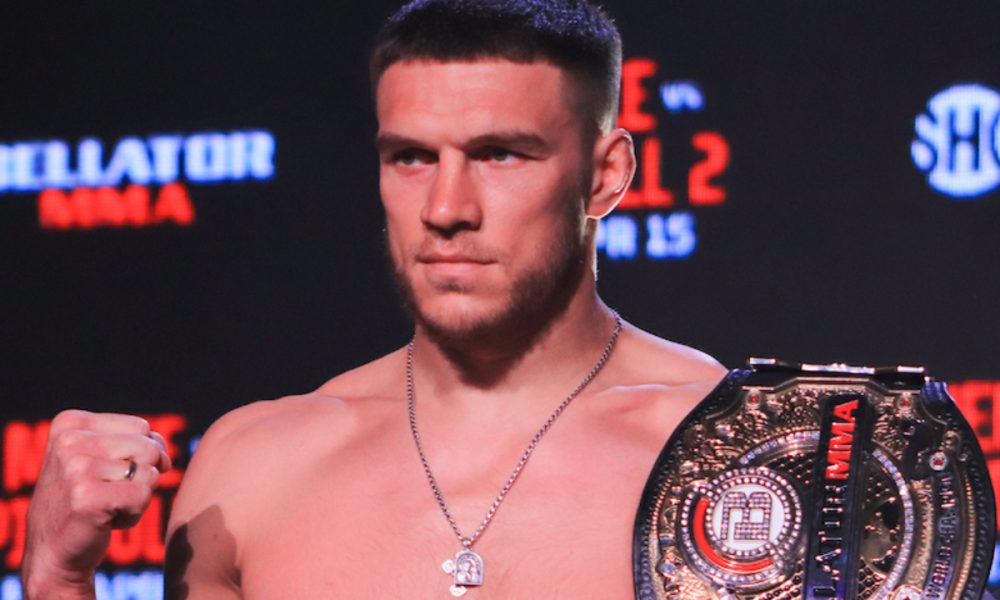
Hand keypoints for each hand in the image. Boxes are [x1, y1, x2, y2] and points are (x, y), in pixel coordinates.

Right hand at [22, 410, 171, 597]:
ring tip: (105, 507)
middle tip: (108, 494)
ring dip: (137, 497)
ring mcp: (76, 468)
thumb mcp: (100, 458)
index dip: (140, 454)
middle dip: (140, 476)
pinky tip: (105, 521)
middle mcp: (70, 441)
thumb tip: (163, 456)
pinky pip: (142, 496)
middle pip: (148, 447)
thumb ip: (136, 442)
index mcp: (70, 423)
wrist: (52, 552)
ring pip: (149, 473)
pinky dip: (133, 514)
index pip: (140, 426)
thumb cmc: (84, 501)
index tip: (107, 474)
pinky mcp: (87, 497)